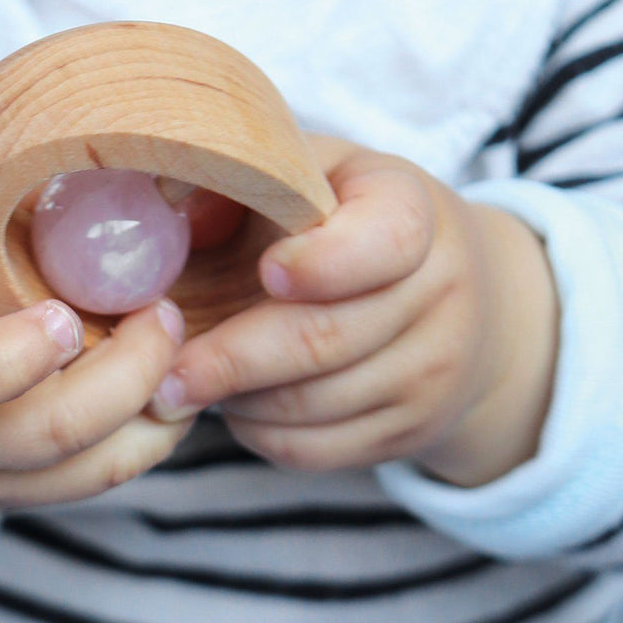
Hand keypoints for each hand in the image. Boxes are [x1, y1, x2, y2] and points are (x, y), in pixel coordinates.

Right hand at [0, 138, 191, 589]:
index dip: (16, 355)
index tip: (64, 314)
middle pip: (46, 430)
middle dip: (121, 371)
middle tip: (160, 309)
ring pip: (90, 464)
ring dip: (149, 398)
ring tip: (172, 332)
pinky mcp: (34, 495)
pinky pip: (109, 476)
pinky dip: (156, 429)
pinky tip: (173, 375)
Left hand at [150, 138, 558, 487]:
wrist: (457, 300)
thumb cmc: (346, 224)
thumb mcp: (311, 176)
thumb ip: (244, 175)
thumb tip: (164, 196)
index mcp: (412, 209)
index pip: (385, 240)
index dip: (322, 263)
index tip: (266, 271)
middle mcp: (440, 289)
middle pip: (326, 339)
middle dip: (232, 360)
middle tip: (164, 374)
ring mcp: (433, 368)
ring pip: (314, 404)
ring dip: (237, 399)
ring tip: (186, 384)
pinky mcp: (413, 429)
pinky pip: (318, 448)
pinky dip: (260, 432)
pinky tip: (235, 403)